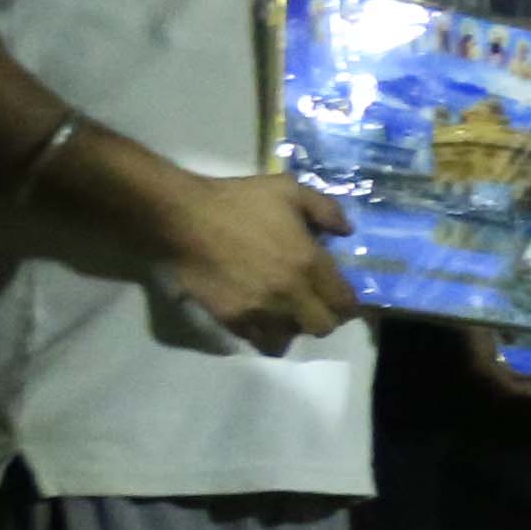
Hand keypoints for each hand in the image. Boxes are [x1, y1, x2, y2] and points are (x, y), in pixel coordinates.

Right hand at [163, 173, 361, 353]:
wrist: (182, 218)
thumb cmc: (237, 200)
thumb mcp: (288, 189)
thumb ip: (326, 209)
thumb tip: (347, 232)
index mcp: (309, 263)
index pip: (345, 303)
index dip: (348, 302)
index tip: (340, 294)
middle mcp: (289, 294)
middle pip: (322, 327)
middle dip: (323, 317)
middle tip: (314, 302)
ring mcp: (259, 311)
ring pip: (289, 338)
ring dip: (292, 327)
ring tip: (285, 312)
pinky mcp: (231, 319)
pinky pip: (257, 340)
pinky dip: (264, 333)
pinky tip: (260, 317)